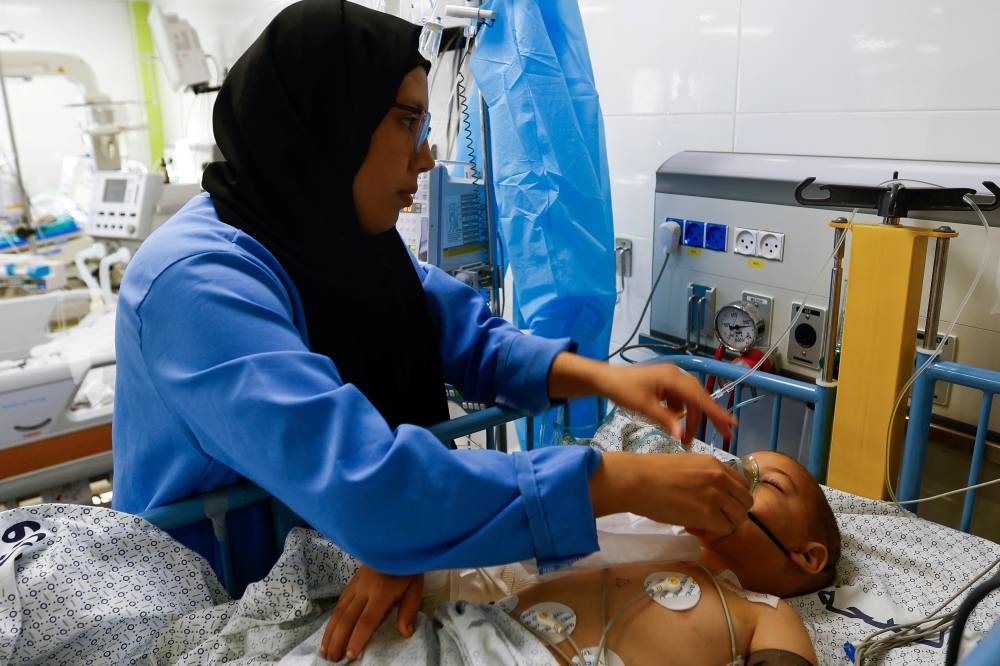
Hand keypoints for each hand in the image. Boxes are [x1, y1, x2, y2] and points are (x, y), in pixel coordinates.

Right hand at [320, 565, 422, 661]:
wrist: (395, 541)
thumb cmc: (407, 567)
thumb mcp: (415, 588)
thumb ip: (408, 610)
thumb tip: (405, 633)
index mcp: (381, 593)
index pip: (367, 620)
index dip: (357, 638)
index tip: (350, 654)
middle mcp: (364, 590)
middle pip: (347, 618)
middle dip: (338, 640)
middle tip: (332, 659)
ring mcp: (355, 585)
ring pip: (339, 611)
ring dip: (330, 632)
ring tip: (324, 650)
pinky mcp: (352, 581)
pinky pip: (339, 603)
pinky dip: (332, 619)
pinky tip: (329, 630)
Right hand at [590, 451, 752, 536]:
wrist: (637, 481)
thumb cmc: (652, 473)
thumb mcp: (686, 466)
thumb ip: (704, 476)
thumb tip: (708, 495)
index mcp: (715, 464)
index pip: (742, 484)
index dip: (733, 498)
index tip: (720, 506)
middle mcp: (720, 477)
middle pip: (746, 502)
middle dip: (733, 513)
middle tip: (713, 518)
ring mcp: (716, 495)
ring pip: (739, 517)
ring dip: (724, 524)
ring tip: (703, 524)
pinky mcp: (708, 514)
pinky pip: (724, 529)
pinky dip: (713, 533)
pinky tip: (696, 528)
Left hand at [596, 362, 736, 445]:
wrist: (606, 380)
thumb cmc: (623, 390)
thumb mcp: (644, 408)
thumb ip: (666, 421)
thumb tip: (682, 437)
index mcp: (673, 378)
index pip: (700, 397)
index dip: (717, 412)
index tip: (732, 424)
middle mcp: (677, 375)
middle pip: (699, 399)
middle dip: (708, 419)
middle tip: (724, 437)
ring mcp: (672, 379)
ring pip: (690, 402)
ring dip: (690, 419)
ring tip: (685, 440)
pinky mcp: (666, 385)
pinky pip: (680, 400)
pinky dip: (680, 413)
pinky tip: (672, 424)